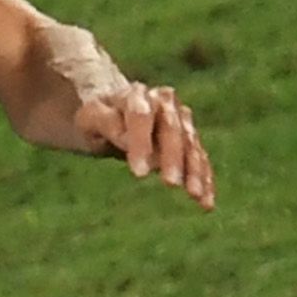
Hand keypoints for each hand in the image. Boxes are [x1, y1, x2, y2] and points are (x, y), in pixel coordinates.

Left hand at [73, 82, 214, 209]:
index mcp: (137, 95)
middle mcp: (165, 104)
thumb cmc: (98, 116)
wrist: (115, 110)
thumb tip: (128, 141)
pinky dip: (205, 180)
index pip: (140, 116)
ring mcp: (181, 120)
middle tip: (170, 184)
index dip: (141, 143)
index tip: (139, 174)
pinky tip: (206, 201)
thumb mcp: (90, 118)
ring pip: (191, 145)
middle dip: (173, 158)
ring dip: (195, 171)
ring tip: (195, 196)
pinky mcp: (191, 140)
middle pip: (171, 130)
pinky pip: (200, 160)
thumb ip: (107, 124)